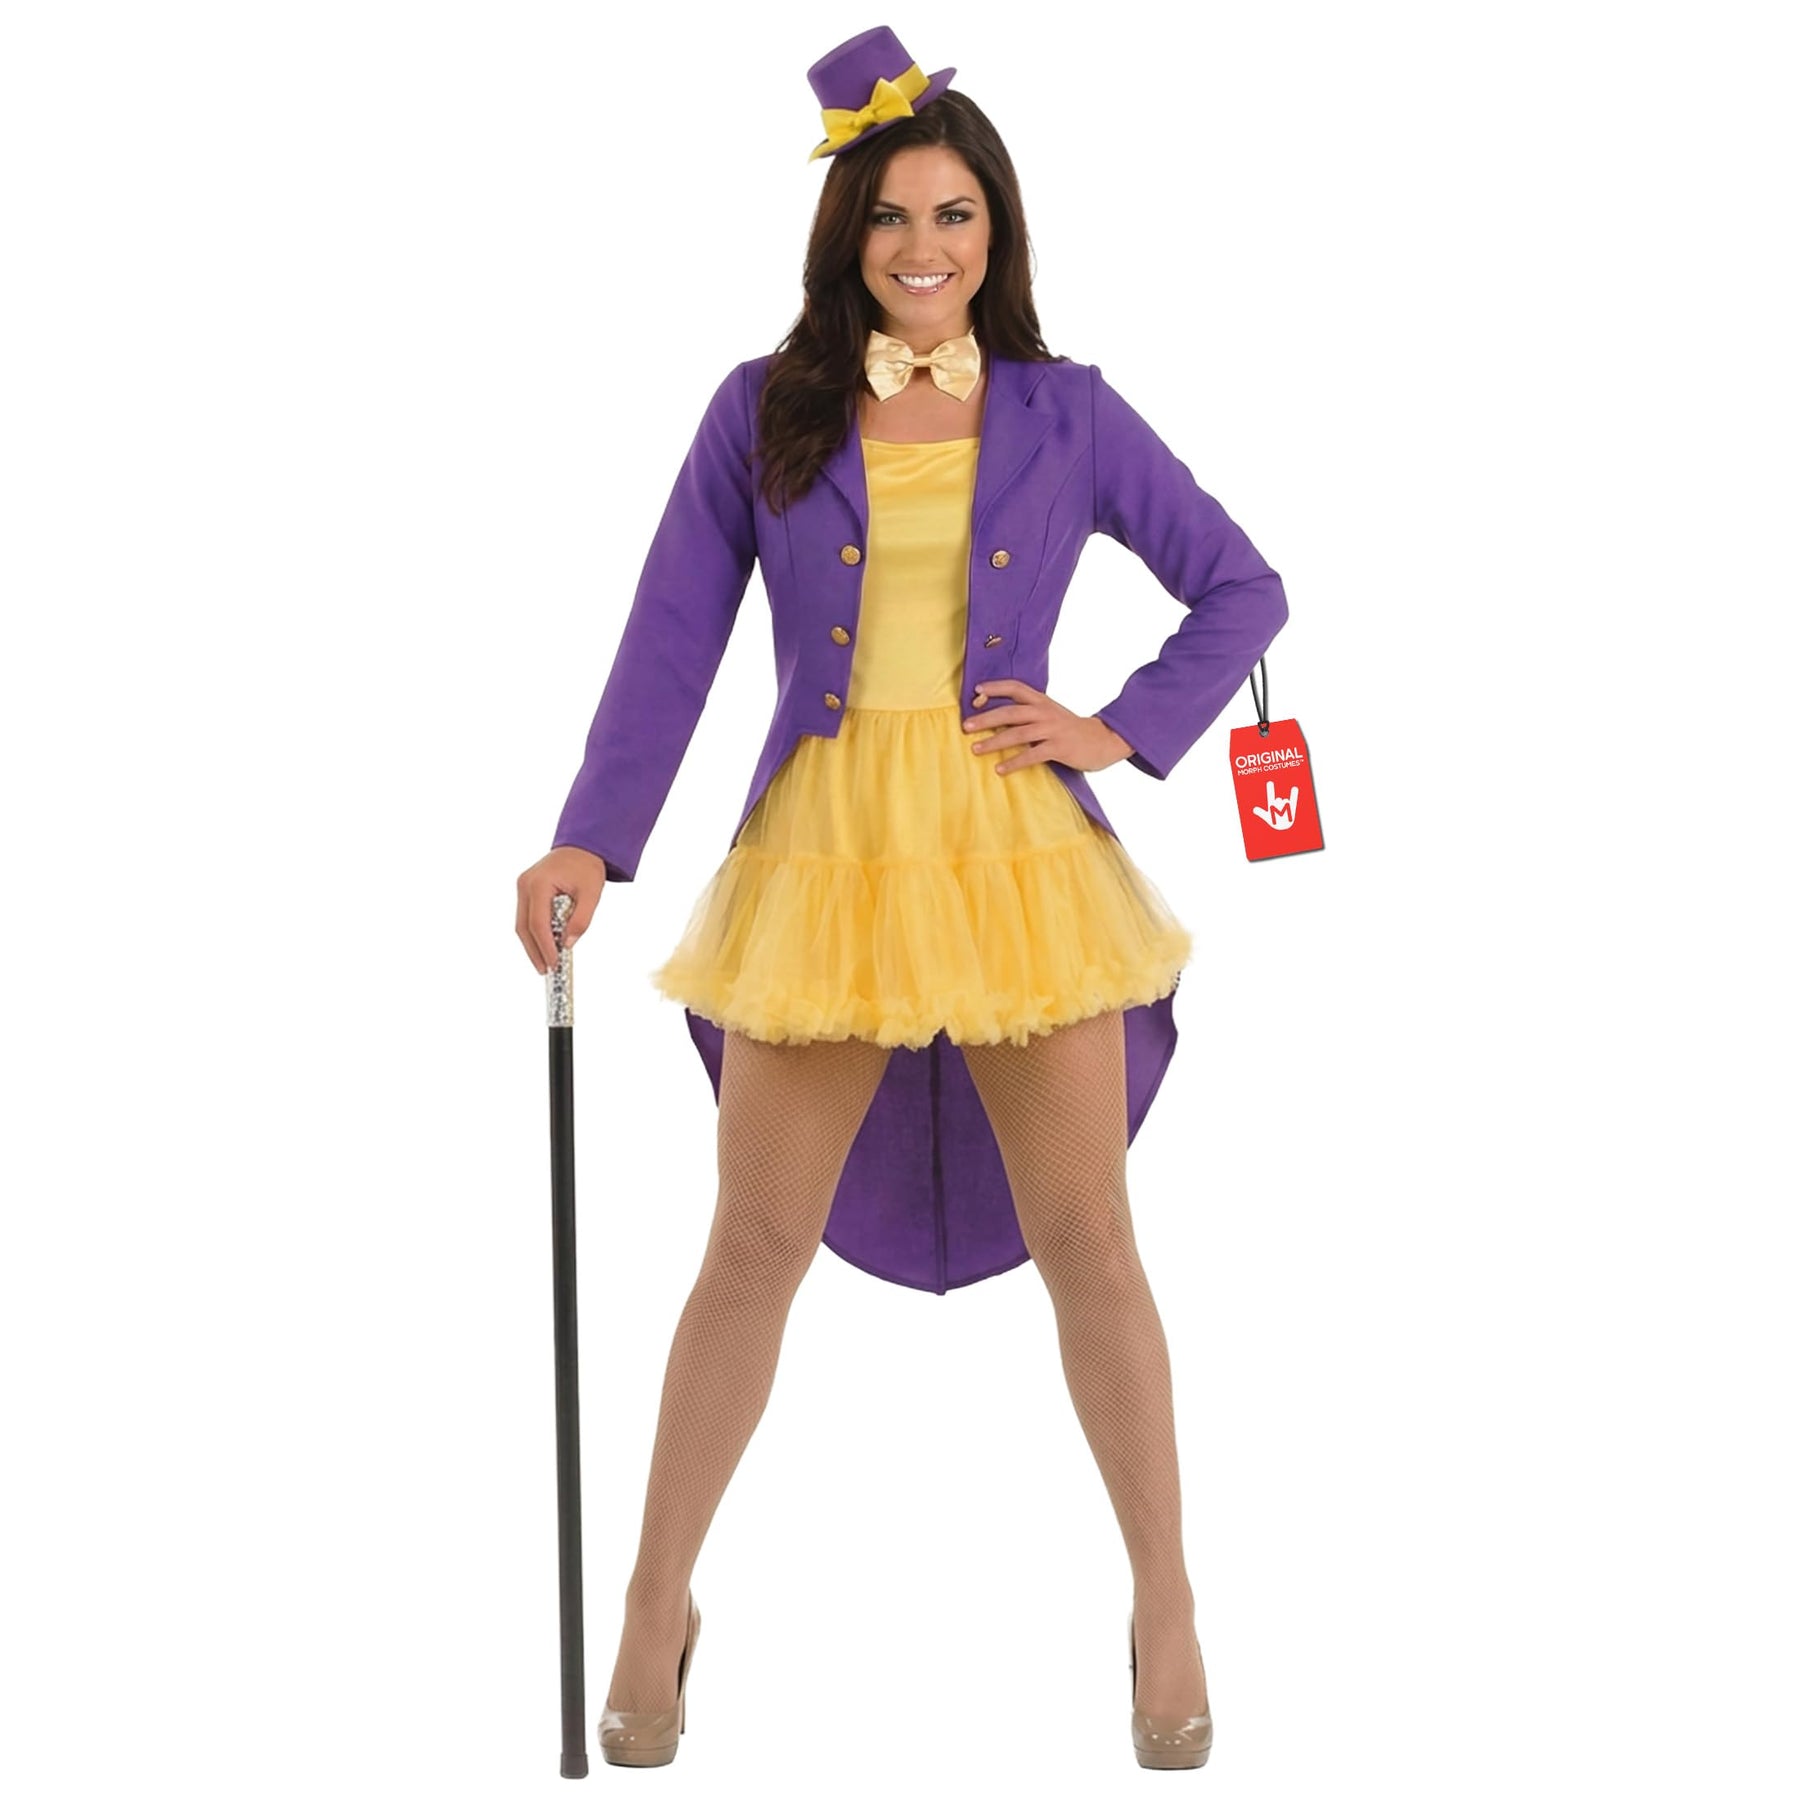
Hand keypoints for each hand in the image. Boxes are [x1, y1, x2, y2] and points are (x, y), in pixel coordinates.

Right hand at [516, 846, 608, 974]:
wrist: (581, 846)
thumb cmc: (586, 867)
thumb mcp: (592, 894)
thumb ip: (581, 920)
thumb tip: (568, 944)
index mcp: (539, 884)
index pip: (538, 923)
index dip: (544, 946)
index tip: (553, 963)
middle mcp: (525, 885)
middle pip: (524, 927)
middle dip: (534, 951)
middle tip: (545, 970)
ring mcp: (522, 887)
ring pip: (522, 924)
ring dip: (532, 945)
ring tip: (544, 962)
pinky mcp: (525, 890)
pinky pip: (526, 917)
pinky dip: (534, 933)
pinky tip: (543, 946)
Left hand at [961, 679, 1135, 774]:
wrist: (1103, 739)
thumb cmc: (1071, 729)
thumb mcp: (1051, 714)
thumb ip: (1029, 713)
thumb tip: (999, 718)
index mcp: (1042, 701)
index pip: (1016, 687)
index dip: (995, 687)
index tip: (976, 690)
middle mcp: (1045, 712)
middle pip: (1010, 711)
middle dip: (986, 718)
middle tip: (966, 726)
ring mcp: (1052, 730)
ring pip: (1018, 733)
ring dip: (994, 742)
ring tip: (975, 749)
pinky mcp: (1059, 748)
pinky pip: (1032, 755)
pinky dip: (1014, 762)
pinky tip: (1000, 769)